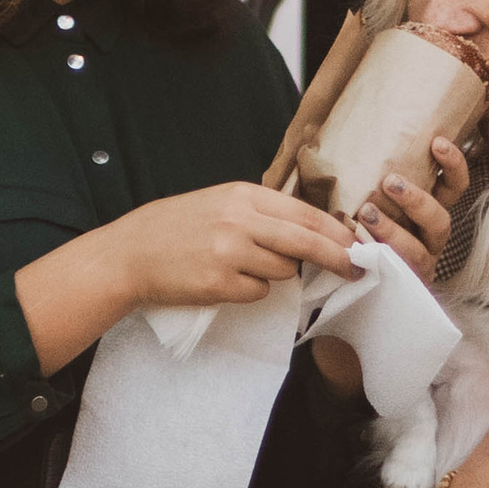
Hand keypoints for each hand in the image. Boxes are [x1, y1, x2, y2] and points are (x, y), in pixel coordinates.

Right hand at [114, 182, 362, 312]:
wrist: (131, 253)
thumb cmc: (177, 228)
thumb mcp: (219, 203)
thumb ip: (260, 212)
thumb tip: (309, 231)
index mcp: (241, 194)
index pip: (303, 212)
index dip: (335, 230)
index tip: (357, 244)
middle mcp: (238, 220)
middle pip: (305, 241)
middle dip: (337, 257)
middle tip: (357, 269)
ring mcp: (229, 253)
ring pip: (282, 270)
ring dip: (277, 274)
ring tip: (245, 266)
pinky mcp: (219, 284)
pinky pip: (258, 292)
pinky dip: (251, 291)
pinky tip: (226, 281)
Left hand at [355, 136, 472, 293]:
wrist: (348, 267)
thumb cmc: (358, 218)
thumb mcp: (369, 191)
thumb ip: (366, 167)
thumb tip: (340, 123)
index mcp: (427, 209)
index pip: (452, 186)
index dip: (452, 165)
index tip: (437, 143)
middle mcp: (428, 236)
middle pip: (439, 219)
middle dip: (418, 200)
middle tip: (391, 181)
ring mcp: (418, 263)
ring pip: (417, 250)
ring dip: (393, 230)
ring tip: (366, 213)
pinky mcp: (400, 284)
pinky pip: (394, 273)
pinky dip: (377, 258)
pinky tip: (356, 246)